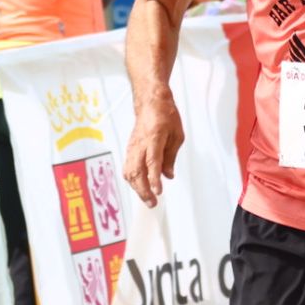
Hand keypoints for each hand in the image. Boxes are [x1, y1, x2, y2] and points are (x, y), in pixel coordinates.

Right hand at [124, 91, 185, 207]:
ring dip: (137, 188)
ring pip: (129, 172)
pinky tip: (140, 188)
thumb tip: (168, 176)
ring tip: (148, 199)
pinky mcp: (129, 149)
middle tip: (153, 203)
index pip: (152, 162)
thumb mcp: (177, 135)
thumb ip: (171, 156)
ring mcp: (132, 146)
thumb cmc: (166, 116)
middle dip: (144, 190)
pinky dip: (133, 181)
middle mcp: (140, 143)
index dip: (154, 178)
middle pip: (137, 171)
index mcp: (154, 137)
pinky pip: (127, 168)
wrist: (151, 102)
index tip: (158, 191)